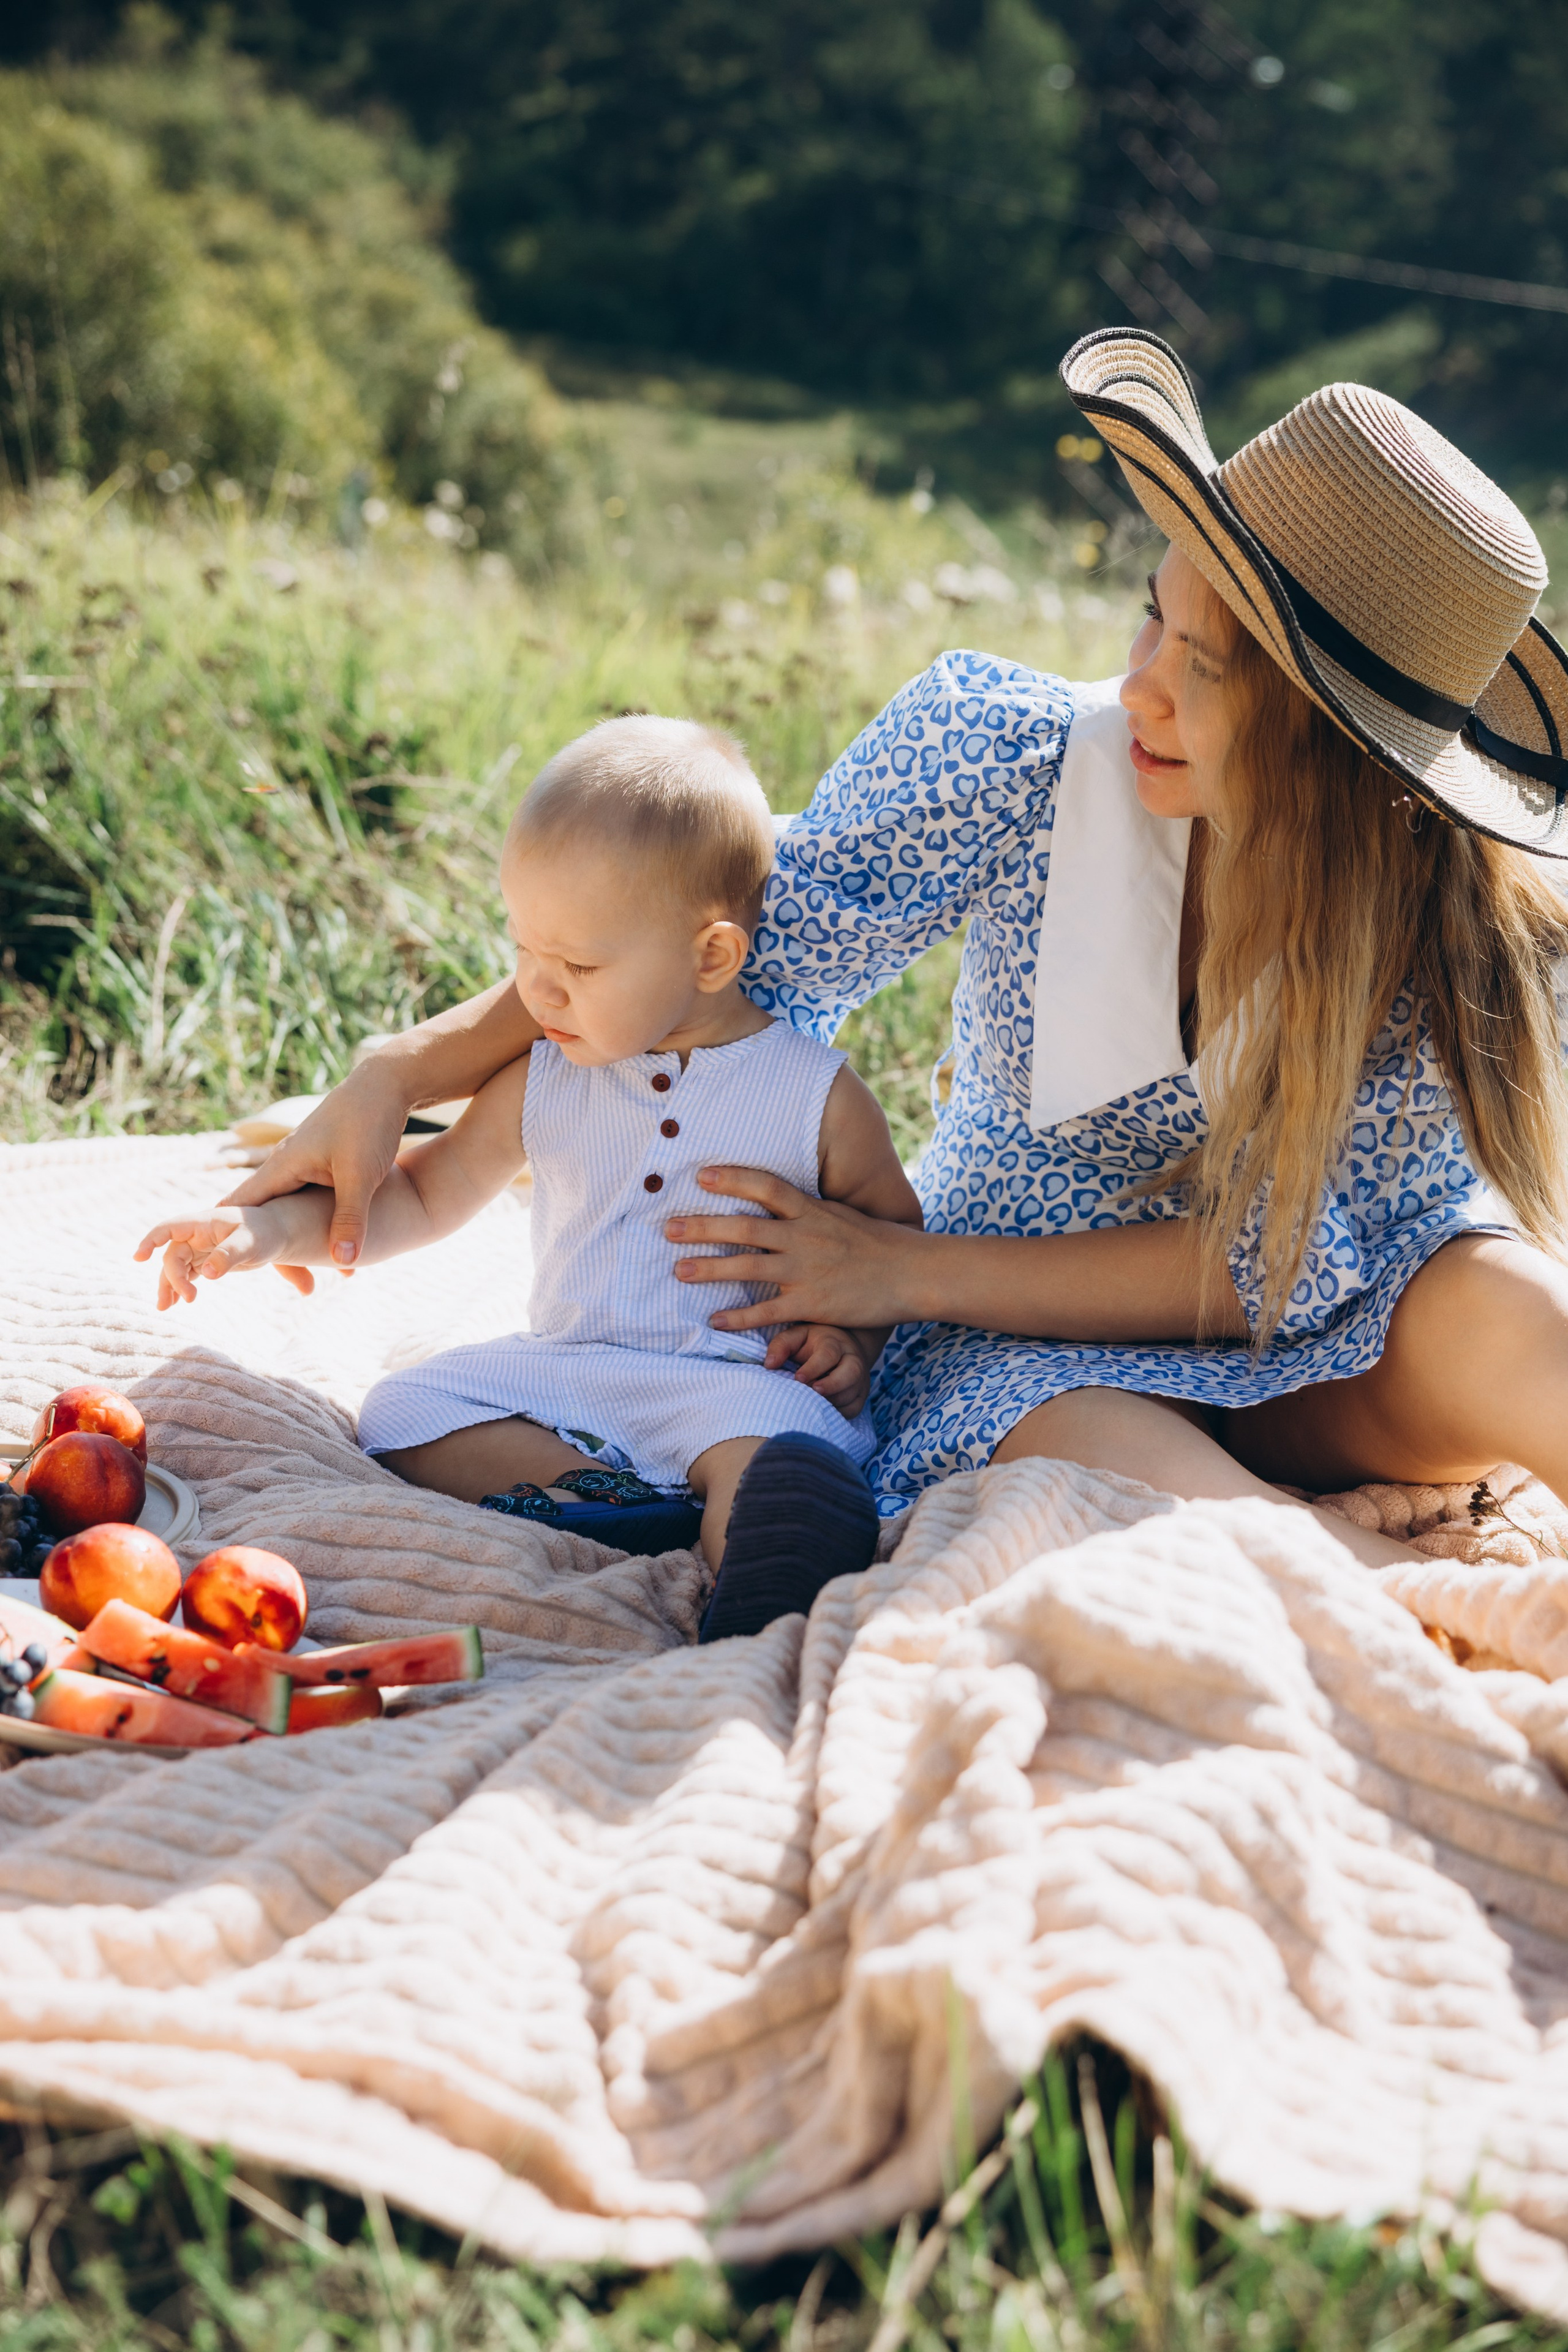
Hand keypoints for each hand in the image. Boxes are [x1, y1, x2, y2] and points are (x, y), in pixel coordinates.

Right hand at [133, 1209, 313, 1310]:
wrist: (278, 1233)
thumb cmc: (265, 1233)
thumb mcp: (251, 1243)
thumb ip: (229, 1255)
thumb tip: (207, 1274)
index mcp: (204, 1222)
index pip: (169, 1228)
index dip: (151, 1240)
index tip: (138, 1257)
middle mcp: (196, 1234)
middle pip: (172, 1255)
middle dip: (174, 1277)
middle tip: (189, 1300)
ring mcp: (199, 1248)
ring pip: (175, 1267)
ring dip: (169, 1286)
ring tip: (165, 1308)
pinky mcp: (205, 1260)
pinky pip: (185, 1274)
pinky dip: (179, 1287)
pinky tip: (174, 1303)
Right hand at [221, 1062, 405, 1273]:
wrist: (388, 1082)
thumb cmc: (370, 1122)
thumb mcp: (360, 1175)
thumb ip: (350, 1219)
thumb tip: (343, 1261)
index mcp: (283, 1166)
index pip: (238, 1208)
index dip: (223, 1238)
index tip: (210, 1269)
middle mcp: (286, 1164)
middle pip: (262, 1216)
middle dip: (265, 1251)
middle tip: (284, 1286)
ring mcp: (303, 1163)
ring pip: (288, 1210)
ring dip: (296, 1242)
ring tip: (312, 1279)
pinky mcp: (323, 1162)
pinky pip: (308, 1201)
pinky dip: (315, 1226)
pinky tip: (336, 1246)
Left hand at [666, 1167, 925, 1331]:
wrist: (912, 1273)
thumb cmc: (879, 1243)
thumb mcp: (843, 1214)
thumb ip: (809, 1211)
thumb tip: (781, 1202)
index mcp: (813, 1211)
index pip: (767, 1187)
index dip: (733, 1179)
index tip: (700, 1175)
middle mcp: (805, 1237)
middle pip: (745, 1228)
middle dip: (703, 1227)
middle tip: (668, 1227)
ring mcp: (807, 1271)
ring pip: (748, 1267)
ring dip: (709, 1269)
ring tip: (678, 1270)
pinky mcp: (813, 1304)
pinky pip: (768, 1311)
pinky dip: (739, 1317)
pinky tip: (714, 1320)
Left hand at [765, 1322, 870, 1416]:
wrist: (842, 1347)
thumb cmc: (812, 1343)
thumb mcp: (795, 1336)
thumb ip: (781, 1345)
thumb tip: (769, 1364)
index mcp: (834, 1343)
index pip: (828, 1354)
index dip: (814, 1368)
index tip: (798, 1378)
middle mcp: (852, 1359)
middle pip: (851, 1372)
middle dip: (832, 1385)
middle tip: (814, 1391)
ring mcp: (860, 1378)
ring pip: (852, 1393)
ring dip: (832, 1401)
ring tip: (813, 1404)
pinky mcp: (861, 1394)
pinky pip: (854, 1408)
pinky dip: (839, 1412)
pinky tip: (823, 1410)